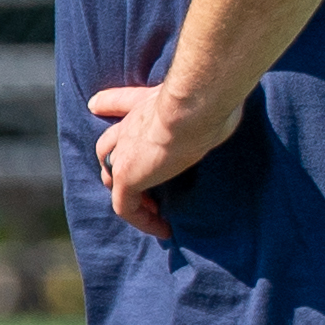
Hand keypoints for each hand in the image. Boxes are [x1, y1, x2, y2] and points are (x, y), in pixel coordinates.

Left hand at [86, 77, 237, 243]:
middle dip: (116, 162)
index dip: (107, 104)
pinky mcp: (127, 177)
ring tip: (152, 210)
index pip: (119, 102)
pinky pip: (126, 207)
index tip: (95, 105)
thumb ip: (208, 102)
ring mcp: (124, 153)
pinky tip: (163, 229)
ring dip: (130, 194)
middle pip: (108, 146)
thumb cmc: (209, 96)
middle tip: (138, 179)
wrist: (195, 104)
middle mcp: (129, 125)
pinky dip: (142, 220)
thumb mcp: (208, 95)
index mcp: (147, 103)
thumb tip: (229, 105)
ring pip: (113, 178)